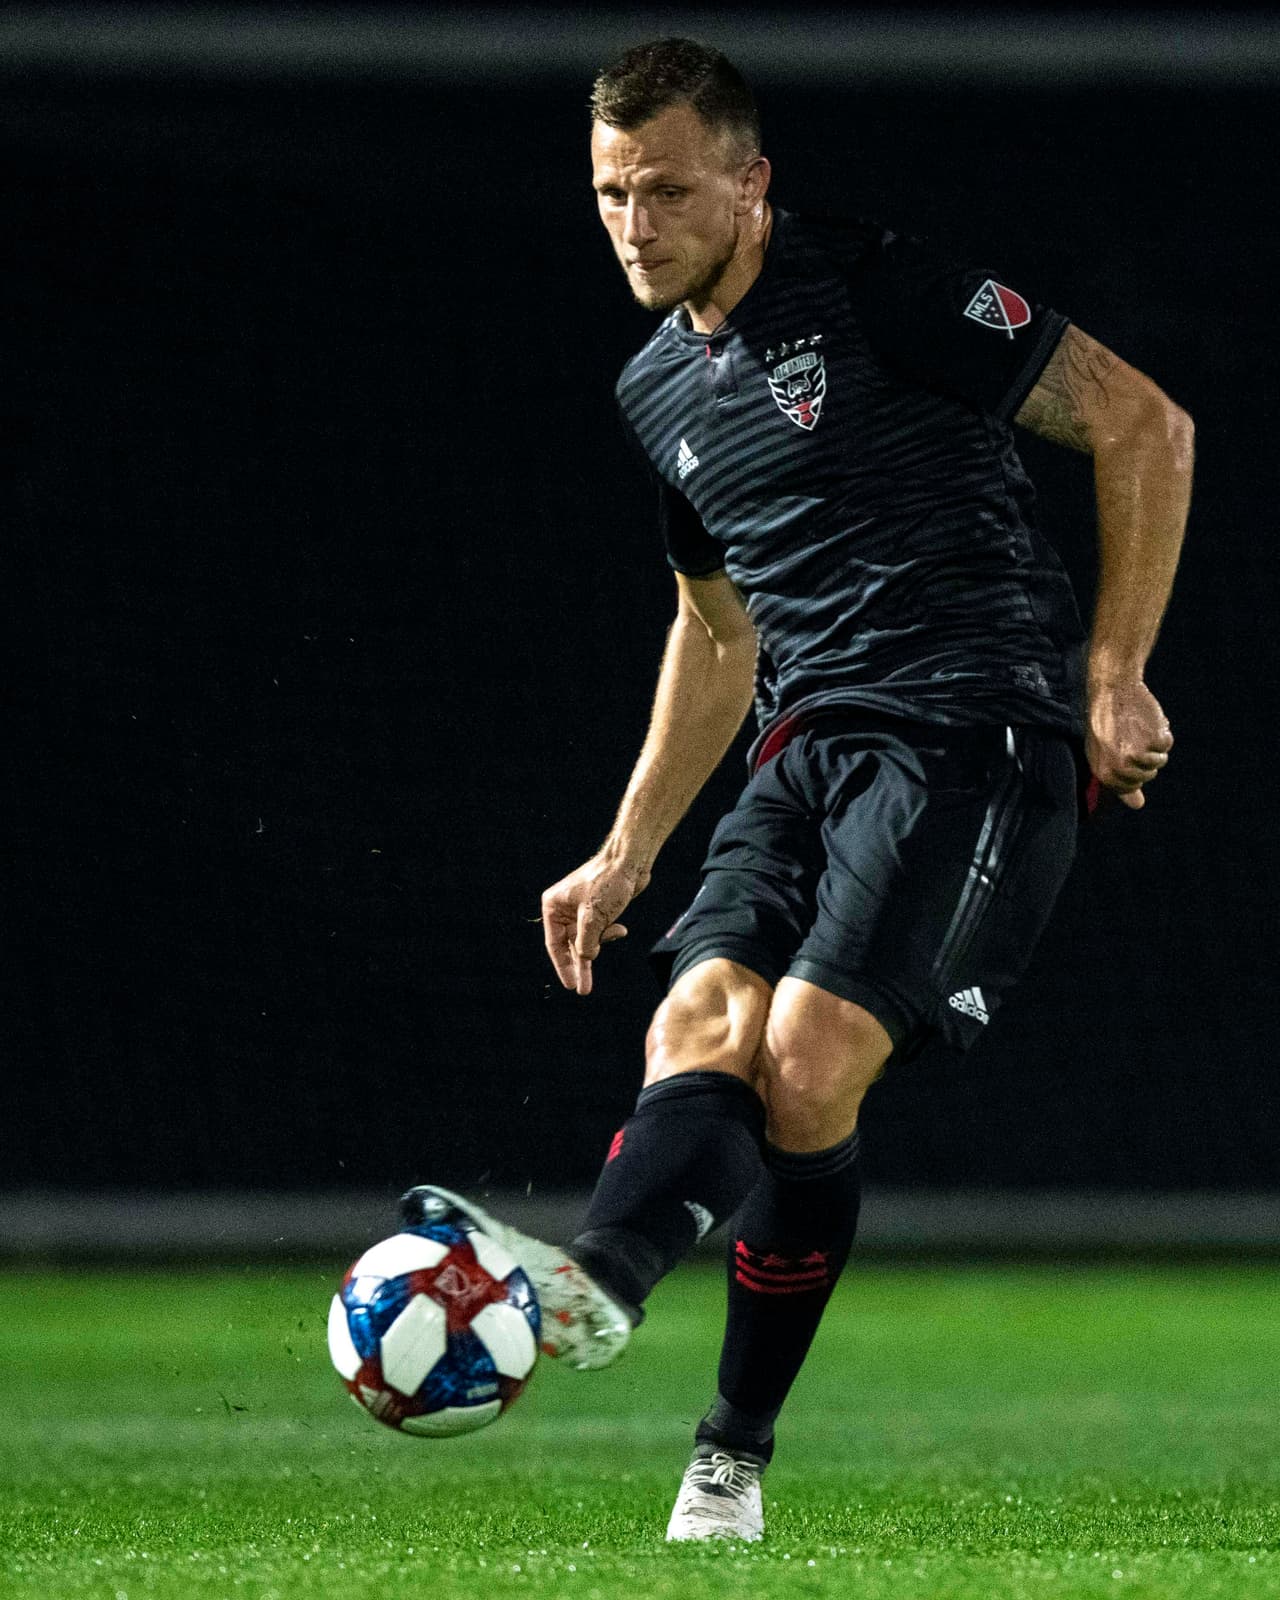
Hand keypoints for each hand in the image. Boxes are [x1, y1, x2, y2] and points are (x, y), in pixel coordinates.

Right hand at [541, 854, 650, 995]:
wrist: (630, 862)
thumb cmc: (608, 884)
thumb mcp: (593, 919)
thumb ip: (585, 944)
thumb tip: (585, 958)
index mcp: (553, 907)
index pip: (554, 944)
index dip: (563, 967)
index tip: (571, 985)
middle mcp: (563, 908)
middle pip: (570, 945)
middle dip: (580, 964)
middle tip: (584, 990)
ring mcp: (580, 909)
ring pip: (587, 939)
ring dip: (601, 941)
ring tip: (616, 931)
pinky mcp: (597, 909)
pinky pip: (600, 931)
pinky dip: (610, 932)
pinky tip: (621, 927)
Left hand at [1086, 680, 1173, 810]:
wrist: (1112, 691)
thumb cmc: (1106, 722)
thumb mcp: (1103, 752)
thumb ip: (1120, 781)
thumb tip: (1138, 805)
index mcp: (1104, 773)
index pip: (1129, 787)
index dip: (1134, 770)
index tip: (1126, 751)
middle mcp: (1120, 768)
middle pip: (1148, 775)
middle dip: (1145, 757)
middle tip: (1131, 736)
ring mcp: (1137, 756)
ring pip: (1159, 760)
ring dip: (1154, 744)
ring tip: (1138, 727)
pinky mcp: (1153, 741)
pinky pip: (1166, 744)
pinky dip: (1162, 731)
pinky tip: (1147, 721)